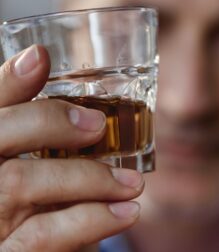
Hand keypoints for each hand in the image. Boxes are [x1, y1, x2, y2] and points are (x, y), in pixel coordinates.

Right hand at [0, 45, 143, 251]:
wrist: (25, 241)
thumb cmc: (35, 196)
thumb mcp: (36, 162)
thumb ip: (39, 127)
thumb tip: (44, 62)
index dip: (10, 80)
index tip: (39, 57)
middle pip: (2, 135)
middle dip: (51, 123)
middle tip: (97, 124)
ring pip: (24, 183)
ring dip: (89, 178)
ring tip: (134, 183)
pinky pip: (43, 237)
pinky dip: (92, 221)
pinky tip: (129, 212)